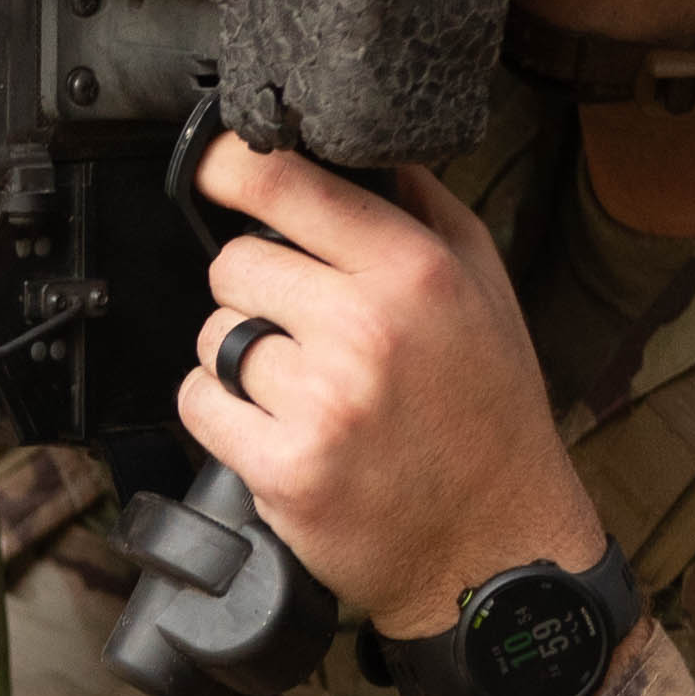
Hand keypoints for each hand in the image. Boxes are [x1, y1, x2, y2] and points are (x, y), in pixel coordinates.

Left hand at [180, 138, 605, 635]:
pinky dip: (222, 415)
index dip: (232, 167)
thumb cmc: (488, 415)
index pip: (285, 185)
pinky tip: (278, 429)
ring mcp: (321, 402)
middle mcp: (367, 330)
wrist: (496, 547)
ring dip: (240, 359)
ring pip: (212, 336)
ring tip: (304, 388)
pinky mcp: (283, 468)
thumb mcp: (485, 290)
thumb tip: (349, 148)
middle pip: (234, 265)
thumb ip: (421, 210)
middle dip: (256, 293)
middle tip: (304, 331)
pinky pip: (198, 403)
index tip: (215, 167)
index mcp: (415, 273)